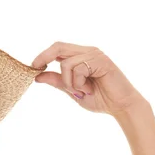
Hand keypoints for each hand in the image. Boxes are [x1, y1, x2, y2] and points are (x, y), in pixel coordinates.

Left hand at [31, 42, 147, 115]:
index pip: (58, 48)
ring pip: (66, 63)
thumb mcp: (73, 91)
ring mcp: (95, 54)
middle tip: (35, 68)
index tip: (33, 66)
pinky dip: (78, 83)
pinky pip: (78, 69)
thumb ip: (58, 81)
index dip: (43, 55)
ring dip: (68, 82)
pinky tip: (89, 89)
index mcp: (81, 57)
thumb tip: (38, 76)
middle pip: (59, 46)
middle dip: (44, 57)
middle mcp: (88, 52)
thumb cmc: (101, 99)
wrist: (121, 107)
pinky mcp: (101, 61)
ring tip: (82, 91)